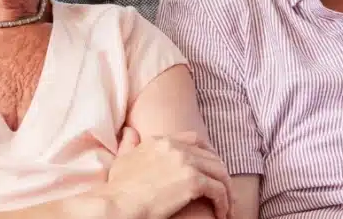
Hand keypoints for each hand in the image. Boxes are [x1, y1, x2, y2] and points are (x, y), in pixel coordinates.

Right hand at [102, 127, 231, 218]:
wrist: (117, 205)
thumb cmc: (117, 190)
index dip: (209, 153)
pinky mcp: (193, 181)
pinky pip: (219, 191)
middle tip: (224, 190)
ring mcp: (185, 162)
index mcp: (160, 141)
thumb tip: (129, 131)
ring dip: (226, 190)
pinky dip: (224, 203)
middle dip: (221, 174)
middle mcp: (175, 147)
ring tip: (226, 206)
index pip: (194, 139)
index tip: (214, 167)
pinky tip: (221, 214)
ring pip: (220, 173)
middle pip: (211, 156)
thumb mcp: (122, 160)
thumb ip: (129, 144)